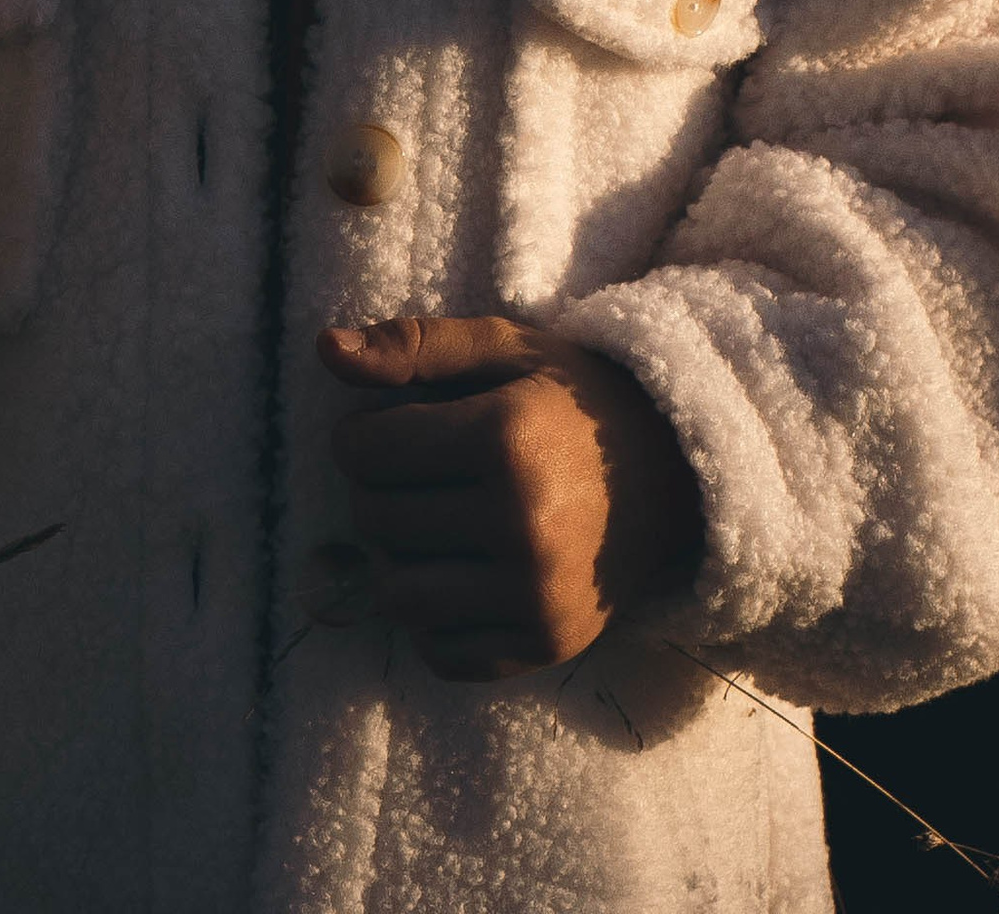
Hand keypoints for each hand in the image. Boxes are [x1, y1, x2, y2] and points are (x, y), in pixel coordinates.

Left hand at [319, 313, 702, 679]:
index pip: (364, 451)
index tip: (394, 427)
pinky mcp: (546, 645)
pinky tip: (457, 575)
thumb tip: (325, 349)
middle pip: (375, 521)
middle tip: (414, 474)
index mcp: (505, 439)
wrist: (673, 476)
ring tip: (429, 525)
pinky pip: (440, 653)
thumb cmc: (571, 402)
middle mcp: (522, 524)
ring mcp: (536, 595)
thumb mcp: (502, 349)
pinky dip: (431, 620)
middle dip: (377, 491)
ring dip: (395, 558)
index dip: (362, 433)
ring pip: (396, 595)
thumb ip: (413, 345)